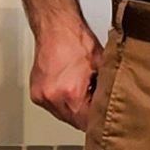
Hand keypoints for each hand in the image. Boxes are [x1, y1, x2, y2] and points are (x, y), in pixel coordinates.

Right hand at [30, 13, 103, 130]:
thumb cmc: (76, 41)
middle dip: (86, 116)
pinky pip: (52, 107)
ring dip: (74, 110)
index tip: (106, 120)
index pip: (87, 123)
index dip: (98, 122)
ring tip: (84, 95)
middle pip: (74, 121)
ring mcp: (41, 96)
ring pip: (63, 115)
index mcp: (70, 93)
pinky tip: (71, 91)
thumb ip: (107, 89)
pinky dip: (62, 103)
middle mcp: (52, 97)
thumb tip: (114, 103)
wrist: (56, 27)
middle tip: (98, 106)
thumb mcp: (102, 66)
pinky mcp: (35, 92)